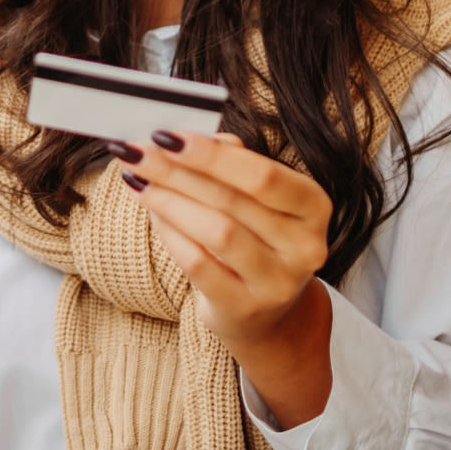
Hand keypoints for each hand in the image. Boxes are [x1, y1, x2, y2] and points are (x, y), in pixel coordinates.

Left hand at [106, 131, 334, 422]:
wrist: (263, 313)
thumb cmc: (255, 239)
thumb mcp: (256, 199)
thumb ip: (232, 162)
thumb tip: (191, 138)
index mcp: (313, 206)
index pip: (263, 175)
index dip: (212, 155)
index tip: (168, 136)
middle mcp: (304, 246)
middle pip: (233, 200)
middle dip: (178, 171)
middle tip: (137, 153)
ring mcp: (277, 282)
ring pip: (216, 232)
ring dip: (169, 201)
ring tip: (137, 180)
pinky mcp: (244, 308)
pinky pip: (199, 264)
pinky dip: (170, 234)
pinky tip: (152, 214)